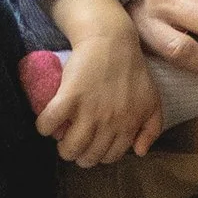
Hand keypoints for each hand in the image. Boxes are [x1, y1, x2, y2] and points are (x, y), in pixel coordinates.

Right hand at [41, 0, 162, 166]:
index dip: (100, 156)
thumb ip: (151, 128)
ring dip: (63, 148)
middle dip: (80, 156)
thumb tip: (138, 153)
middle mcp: (109, 122)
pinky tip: (47, 124)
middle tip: (75, 145)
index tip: (92, 148)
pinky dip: (45, 127)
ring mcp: (88, 110)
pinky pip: (50, 123)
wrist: (111, 40)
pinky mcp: (69, 96)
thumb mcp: (152, 100)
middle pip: (89, 156)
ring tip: (61, 139)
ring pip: (70, 147)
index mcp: (129, 124)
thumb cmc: (132, 70)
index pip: (111, 156)